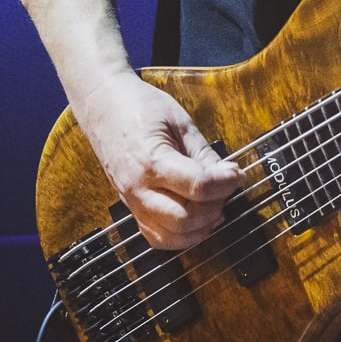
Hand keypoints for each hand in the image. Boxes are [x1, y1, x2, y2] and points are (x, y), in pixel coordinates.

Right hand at [71, 73, 243, 249]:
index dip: (226, 183)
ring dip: (200, 227)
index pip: (198, 187)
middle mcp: (138, 188)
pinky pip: (156, 237)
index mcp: (152, 162)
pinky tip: (197, 219)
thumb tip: (228, 174)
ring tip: (215, 205)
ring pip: (170, 237)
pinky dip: (181, 235)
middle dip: (214, 208)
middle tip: (226, 189)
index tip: (237, 174)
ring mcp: (131, 202)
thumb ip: (204, 154)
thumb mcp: (180, 123)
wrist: (103, 104)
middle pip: (184, 219)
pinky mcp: (131, 207)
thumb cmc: (139, 107)